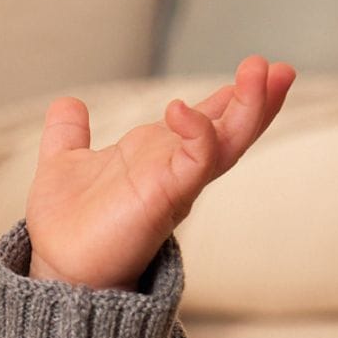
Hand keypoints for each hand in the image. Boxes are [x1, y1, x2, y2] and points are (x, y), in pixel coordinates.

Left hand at [25, 53, 295, 289]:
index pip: (208, 121)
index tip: (258, 69)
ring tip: (262, 73)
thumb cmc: (69, 227)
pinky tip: (183, 110)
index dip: (233, 97)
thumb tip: (69, 104)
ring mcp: (174, 184)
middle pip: (230, 130)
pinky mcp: (164, 198)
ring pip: (225, 142)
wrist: (57, 268)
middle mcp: (175, 170)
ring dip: (248, 108)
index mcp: (159, 157)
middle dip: (257, 99)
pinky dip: (197, 134)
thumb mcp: (65, 165)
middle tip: (281, 68)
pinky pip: (194, 161)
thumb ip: (70, 134)